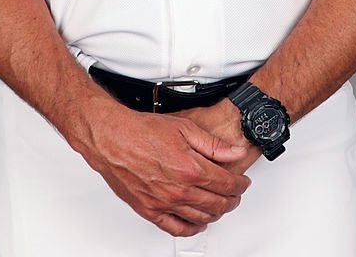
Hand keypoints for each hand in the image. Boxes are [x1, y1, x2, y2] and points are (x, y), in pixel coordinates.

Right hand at [73, 94, 251, 236]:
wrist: (113, 138)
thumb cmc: (143, 131)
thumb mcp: (185, 127)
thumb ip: (213, 144)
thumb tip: (235, 153)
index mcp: (190, 168)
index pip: (226, 184)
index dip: (239, 184)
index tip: (242, 182)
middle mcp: (179, 190)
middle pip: (217, 204)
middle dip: (232, 200)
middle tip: (235, 194)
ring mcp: (164, 203)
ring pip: (200, 218)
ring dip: (215, 213)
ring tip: (220, 205)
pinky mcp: (150, 211)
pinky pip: (176, 228)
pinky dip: (191, 228)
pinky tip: (197, 222)